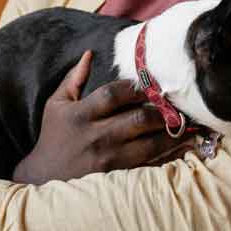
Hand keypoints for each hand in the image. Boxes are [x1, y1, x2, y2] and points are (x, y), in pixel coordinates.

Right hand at [13, 51, 194, 183]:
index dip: (137, 87)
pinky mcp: (116, 177)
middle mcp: (97, 136)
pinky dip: (168, 156)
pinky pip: (148, 166)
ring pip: (149, 144)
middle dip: (163, 110)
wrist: (41, 177)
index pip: (114, 94)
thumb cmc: (52, 137)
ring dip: (172, 134)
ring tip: (188, 124)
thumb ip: (73, 78)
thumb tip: (89, 53)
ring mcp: (108, 159)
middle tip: (179, 104)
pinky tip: (183, 147)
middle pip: (138, 120)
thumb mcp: (56, 104)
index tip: (151, 84)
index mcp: (82, 114)